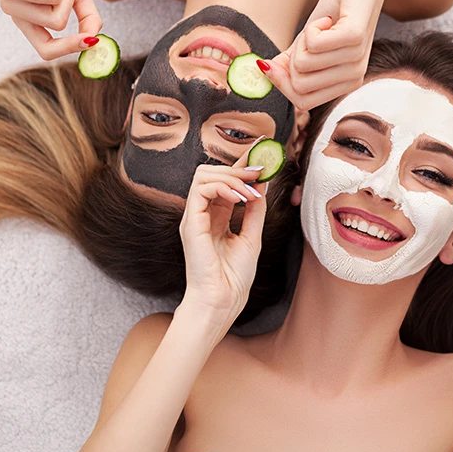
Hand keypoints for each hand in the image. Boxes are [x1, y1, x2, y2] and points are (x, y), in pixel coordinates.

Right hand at [178, 146, 266, 327]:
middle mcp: (202, 212)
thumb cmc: (234, 276)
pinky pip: (200, 189)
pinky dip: (223, 187)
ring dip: (232, 176)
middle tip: (261, 170)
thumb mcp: (252, 235)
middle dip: (238, 166)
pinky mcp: (189, 223)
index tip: (263, 151)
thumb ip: (254, 209)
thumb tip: (262, 182)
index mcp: (215, 215)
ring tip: (251, 190)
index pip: (226, 179)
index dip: (242, 163)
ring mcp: (193, 217)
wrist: (223, 300)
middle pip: (212, 171)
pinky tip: (240, 198)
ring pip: (203, 174)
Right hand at [261, 0, 389, 110]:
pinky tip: (328, 19)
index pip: (302, 102)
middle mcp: (354, 77)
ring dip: (304, 38)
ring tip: (323, 24)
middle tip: (311, 36)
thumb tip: (263, 72)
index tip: (281, 58)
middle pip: (299, 86)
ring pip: (303, 65)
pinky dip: (312, 26)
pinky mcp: (354, 38)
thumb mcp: (309, 40)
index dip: (282, 82)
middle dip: (292, 58)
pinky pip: (313, 44)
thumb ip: (290, 62)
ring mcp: (357, 59)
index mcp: (345, 84)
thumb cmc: (338, 9)